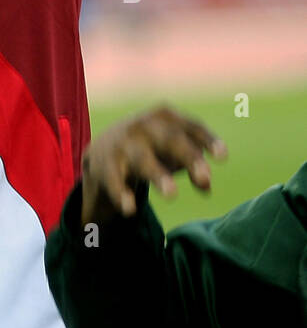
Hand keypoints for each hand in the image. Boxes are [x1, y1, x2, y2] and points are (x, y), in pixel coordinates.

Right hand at [80, 103, 226, 227]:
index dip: (208, 140)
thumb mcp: (175, 152)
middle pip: (170, 139)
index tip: (222, 157)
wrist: (104, 150)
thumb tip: (206, 186)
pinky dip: (121, 193)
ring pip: (143, 159)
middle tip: (206, 178)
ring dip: (158, 175)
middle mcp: (145, 127)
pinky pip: (114, 179)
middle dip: (188, 156)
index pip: (192, 127)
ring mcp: (124, 144)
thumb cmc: (153, 149)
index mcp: (166, 118)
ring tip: (172, 194)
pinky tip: (129, 209)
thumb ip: (194, 166)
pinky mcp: (106, 164)